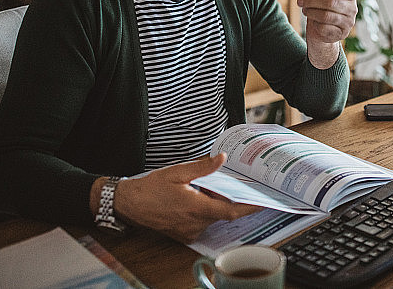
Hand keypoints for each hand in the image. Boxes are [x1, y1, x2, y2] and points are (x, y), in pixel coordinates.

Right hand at [111, 153, 259, 241]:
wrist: (129, 204)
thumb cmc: (151, 188)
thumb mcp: (178, 172)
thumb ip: (203, 167)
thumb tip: (222, 159)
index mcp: (196, 208)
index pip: (231, 211)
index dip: (249, 207)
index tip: (263, 202)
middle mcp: (195, 223)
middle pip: (223, 213)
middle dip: (229, 198)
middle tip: (234, 183)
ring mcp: (189, 231)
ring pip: (212, 217)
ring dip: (215, 204)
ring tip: (207, 187)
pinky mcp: (184, 234)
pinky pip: (202, 222)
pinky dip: (205, 210)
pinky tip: (198, 197)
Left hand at [297, 0, 356, 68]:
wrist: (322, 28)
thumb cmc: (322, 6)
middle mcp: (353, 9)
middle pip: (331, 3)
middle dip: (312, 1)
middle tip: (301, 2)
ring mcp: (348, 23)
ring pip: (326, 16)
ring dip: (311, 12)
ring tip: (305, 10)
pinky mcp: (340, 34)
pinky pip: (324, 28)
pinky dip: (315, 23)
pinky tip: (313, 21)